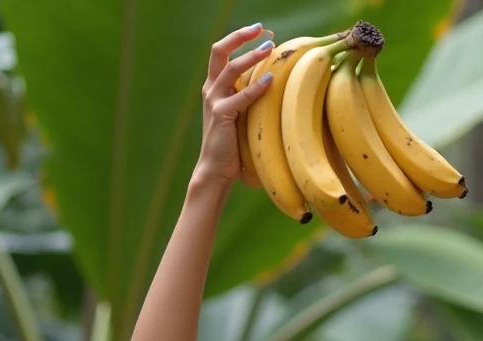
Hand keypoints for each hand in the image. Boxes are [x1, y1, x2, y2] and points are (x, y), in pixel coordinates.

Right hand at [194, 24, 273, 187]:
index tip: (261, 31)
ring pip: (231, 69)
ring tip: (270, 48)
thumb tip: (272, 83)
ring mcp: (214, 101)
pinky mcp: (221, 115)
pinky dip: (256, 87)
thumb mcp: (239, 116)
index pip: (222, 53)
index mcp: (214, 87)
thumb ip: (247, 98)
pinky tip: (270, 80)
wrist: (215, 170)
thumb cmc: (231, 145)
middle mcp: (211, 89)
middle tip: (261, 29)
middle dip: (240, 36)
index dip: (239, 38)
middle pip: (219, 51)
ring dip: (251, 55)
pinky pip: (240, 97)